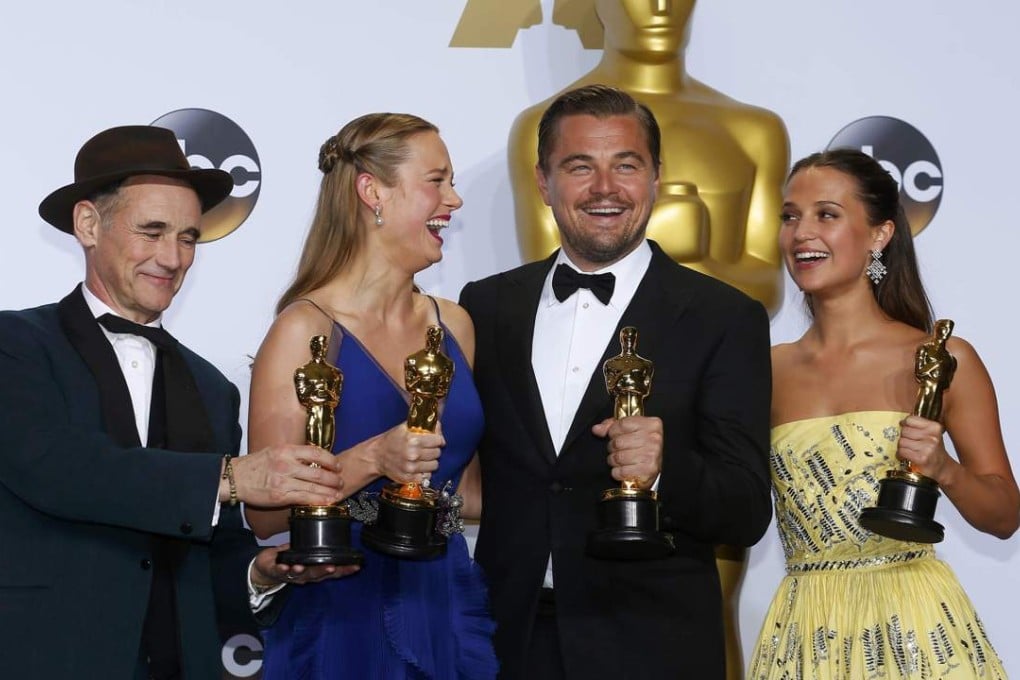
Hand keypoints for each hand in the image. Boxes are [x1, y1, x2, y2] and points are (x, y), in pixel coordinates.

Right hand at [228, 444, 343, 506]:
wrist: (234, 478)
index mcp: (286, 450)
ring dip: (329, 491)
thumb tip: (314, 457)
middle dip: (333, 478)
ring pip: (313, 487)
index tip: (338, 465)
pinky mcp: (279, 496)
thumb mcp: (274, 450)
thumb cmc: (254, 465)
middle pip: (318, 472)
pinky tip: (326, 501)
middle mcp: (286, 464)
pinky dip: (317, 500)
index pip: (316, 452)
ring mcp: (283, 481)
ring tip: (338, 493)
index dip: (330, 460)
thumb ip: (293, 453)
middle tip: (341, 481)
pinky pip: (303, 499)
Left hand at [252, 545, 359, 586]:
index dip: (344, 570)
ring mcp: (291, 575)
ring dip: (302, 571)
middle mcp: (305, 575)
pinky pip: (280, 571)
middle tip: (332, 567)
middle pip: (317, 575)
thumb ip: (318, 546)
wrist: (267, 567)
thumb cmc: (290, 558)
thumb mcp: (307, 553)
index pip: (332, 572)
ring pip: (299, 574)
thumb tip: (333, 529)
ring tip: (303, 566)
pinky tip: (285, 566)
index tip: (355, 566)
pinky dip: (282, 569)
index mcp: (315, 569)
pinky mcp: (276, 571)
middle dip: (324, 571)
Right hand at [372, 422, 443, 484]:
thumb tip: (438, 427)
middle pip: (437, 453)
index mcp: (413, 440)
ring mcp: (411, 468)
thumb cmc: (391, 440)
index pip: (438, 440)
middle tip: (428, 449)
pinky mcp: (409, 478)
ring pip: (434, 465)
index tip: (436, 440)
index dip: (438, 440)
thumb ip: (423, 426)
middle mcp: (413, 454)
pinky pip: (427, 476)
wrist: (377, 456)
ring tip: (423, 458)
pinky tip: (419, 467)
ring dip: (431, 462)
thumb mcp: (405, 427)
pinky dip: (425, 472)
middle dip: (434, 450)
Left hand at [592, 415, 662, 488]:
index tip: (616, 436)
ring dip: (614, 461)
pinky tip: (624, 469)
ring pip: (618, 457)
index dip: (613, 431)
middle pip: (618, 442)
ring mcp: (652, 455)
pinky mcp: (648, 470)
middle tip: (619, 450)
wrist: (652, 467)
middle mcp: (654, 438)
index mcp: (651, 424)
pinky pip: (621, 471)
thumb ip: (611, 425)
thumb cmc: (640, 446)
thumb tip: (597, 429)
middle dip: (613, 448)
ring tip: (621, 460)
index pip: (622, 424)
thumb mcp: (628, 430)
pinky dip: (618, 472)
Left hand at [897, 415, 950, 481]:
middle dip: (904, 437)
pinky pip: (902, 451)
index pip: (910, 419)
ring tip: (910, 450)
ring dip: (902, 447)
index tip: (907, 428)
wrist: (942, 467)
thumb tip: (901, 421)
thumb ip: (918, 425)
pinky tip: (907, 456)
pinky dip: (901, 455)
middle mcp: (932, 437)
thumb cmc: (933, 449)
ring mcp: (927, 448)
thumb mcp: (930, 434)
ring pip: (901, 441)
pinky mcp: (921, 458)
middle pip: (904, 430)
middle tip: (910, 443)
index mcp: (934, 427)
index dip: (905, 425)